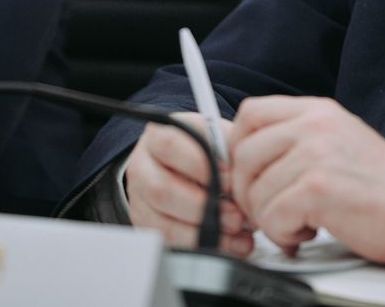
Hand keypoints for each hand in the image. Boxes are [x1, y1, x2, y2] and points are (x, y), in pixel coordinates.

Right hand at [123, 113, 252, 255]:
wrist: (184, 165)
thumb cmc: (205, 150)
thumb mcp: (218, 137)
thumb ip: (230, 149)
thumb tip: (244, 177)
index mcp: (157, 136)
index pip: (170, 146)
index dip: (201, 164)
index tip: (229, 179)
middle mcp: (142, 168)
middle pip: (162, 190)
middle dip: (204, 207)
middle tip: (235, 214)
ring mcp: (140, 201)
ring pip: (163, 224)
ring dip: (204, 233)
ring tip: (234, 231)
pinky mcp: (147, 228)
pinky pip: (170, 245)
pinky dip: (202, 248)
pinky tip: (228, 245)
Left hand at [228, 96, 384, 263]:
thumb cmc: (381, 184)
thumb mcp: (337, 140)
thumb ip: (296, 140)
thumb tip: (247, 161)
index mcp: (317, 111)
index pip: (251, 113)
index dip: (239, 147)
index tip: (250, 174)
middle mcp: (314, 125)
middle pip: (244, 154)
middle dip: (249, 192)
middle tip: (271, 210)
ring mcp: (314, 154)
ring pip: (255, 192)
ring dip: (271, 219)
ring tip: (301, 221)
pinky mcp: (316, 188)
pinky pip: (271, 216)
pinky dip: (283, 234)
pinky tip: (309, 231)